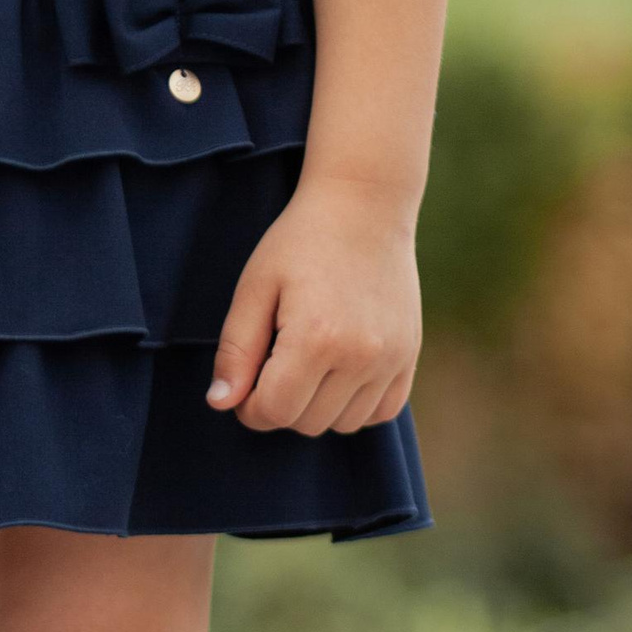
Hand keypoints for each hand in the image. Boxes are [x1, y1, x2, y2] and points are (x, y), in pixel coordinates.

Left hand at [207, 176, 421, 436]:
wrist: (364, 207)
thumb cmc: (300, 242)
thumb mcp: (255, 288)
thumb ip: (236, 350)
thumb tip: (221, 403)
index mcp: (316, 337)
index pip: (274, 411)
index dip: (249, 406)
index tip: (245, 382)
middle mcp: (361, 355)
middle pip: (307, 422)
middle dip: (280, 404)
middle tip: (274, 362)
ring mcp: (392, 358)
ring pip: (343, 424)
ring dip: (317, 406)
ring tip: (307, 361)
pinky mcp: (411, 355)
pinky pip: (381, 412)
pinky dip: (355, 405)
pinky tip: (338, 372)